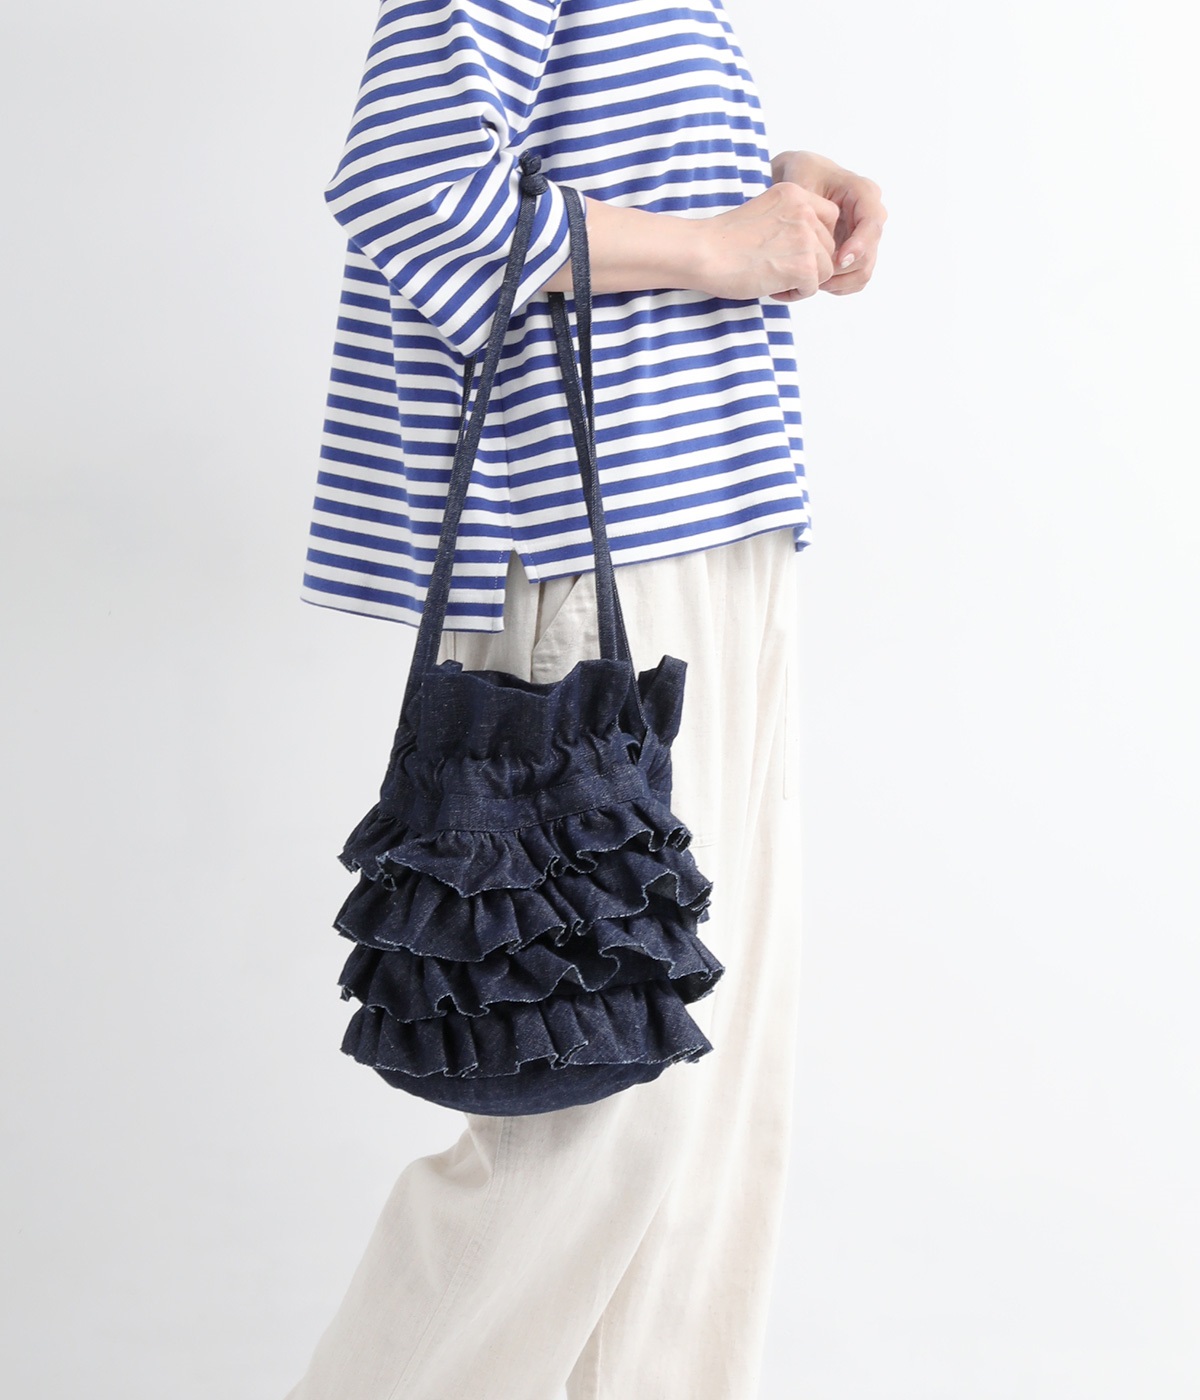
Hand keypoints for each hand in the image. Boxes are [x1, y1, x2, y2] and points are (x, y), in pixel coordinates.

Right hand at [693, 181, 840, 301]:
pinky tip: (772, 287)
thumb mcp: (763, 213)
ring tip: (774, 279)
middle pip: (828, 246)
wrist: (704, 253)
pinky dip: (794, 294)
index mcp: (794, 194)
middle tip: (777, 269)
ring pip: (825, 268)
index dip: (816, 239)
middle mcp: (805, 211)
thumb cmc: (723, 240)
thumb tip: (809, 246)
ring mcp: (806, 238)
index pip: (829, 217)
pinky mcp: (803, 265)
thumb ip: (789, 221)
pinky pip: (813, 287)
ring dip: (803, 280)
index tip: (793, 251)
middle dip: (808, 263)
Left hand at [769, 150, 886, 295]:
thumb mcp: (802, 181)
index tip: (836, 261)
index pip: (872, 224)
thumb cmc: (802, 174)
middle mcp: (871, 215)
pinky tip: (816, 281)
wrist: (802, 178)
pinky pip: (855, 279)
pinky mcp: (858, 252)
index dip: (858, 246)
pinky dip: (838, 286)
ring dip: (839, 282)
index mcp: (863, 192)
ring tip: (812, 280)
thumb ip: (810, 207)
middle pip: (869, 254)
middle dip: (842, 271)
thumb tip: (816, 239)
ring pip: (864, 271)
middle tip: (814, 276)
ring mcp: (866, 236)